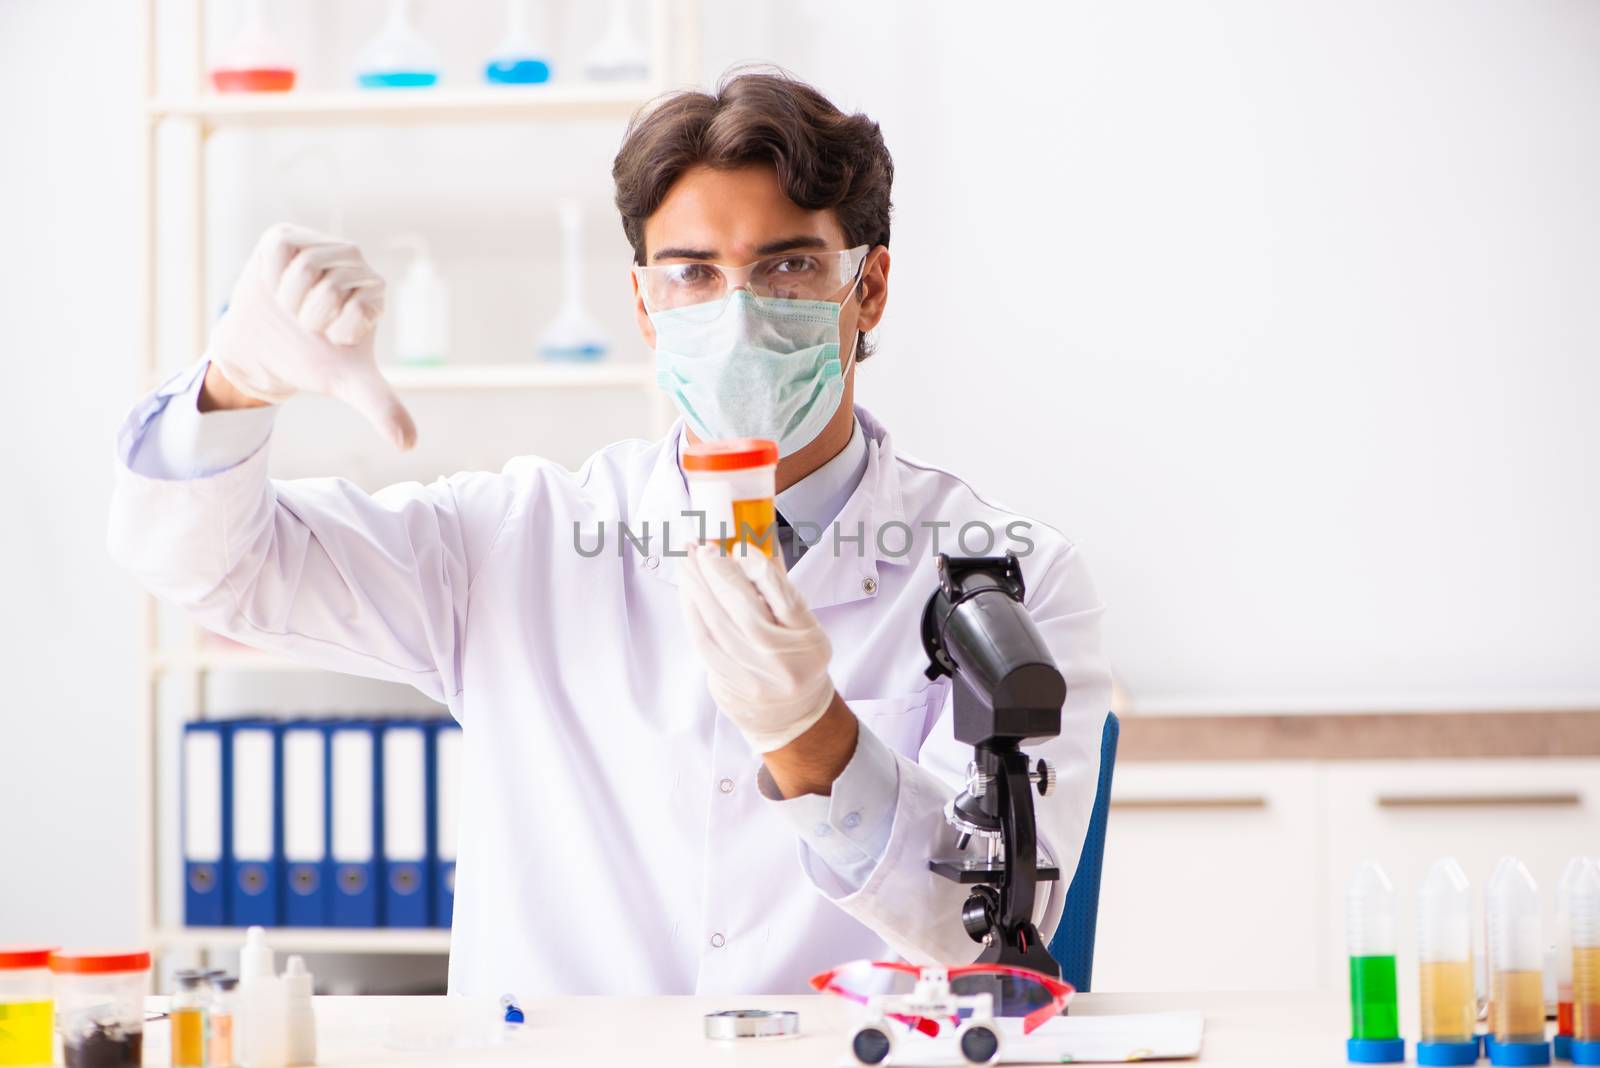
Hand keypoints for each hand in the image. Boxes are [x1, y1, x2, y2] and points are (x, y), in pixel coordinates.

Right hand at [207, 223, 416, 448]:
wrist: (262, 348)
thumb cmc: (312, 360)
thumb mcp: (350, 384)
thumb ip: (383, 406)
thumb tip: (409, 445)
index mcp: (375, 292)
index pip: (357, 309)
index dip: (335, 332)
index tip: (331, 338)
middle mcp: (355, 262)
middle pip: (329, 289)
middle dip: (309, 317)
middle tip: (306, 324)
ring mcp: (322, 245)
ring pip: (304, 269)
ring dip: (289, 299)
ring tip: (290, 306)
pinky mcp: (287, 236)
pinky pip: (279, 252)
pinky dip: (270, 276)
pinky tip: (274, 286)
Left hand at [678, 543, 835, 752]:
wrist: (793, 714)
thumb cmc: (797, 659)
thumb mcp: (804, 624)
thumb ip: (779, 587)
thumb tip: (752, 545)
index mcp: (810, 640)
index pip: (783, 598)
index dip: (756, 569)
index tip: (735, 547)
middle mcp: (784, 662)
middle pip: (745, 610)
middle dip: (718, 573)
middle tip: (700, 547)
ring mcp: (754, 678)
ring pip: (718, 625)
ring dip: (698, 588)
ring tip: (687, 562)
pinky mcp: (729, 685)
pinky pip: (704, 642)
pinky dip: (692, 612)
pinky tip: (687, 592)